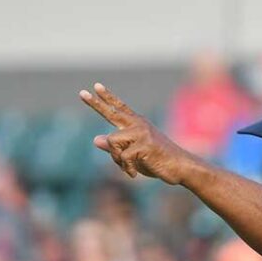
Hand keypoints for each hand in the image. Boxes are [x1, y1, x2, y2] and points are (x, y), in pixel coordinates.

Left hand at [79, 83, 193, 182]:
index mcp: (137, 124)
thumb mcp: (133, 155)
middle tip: (82, 93)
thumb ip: (115, 148)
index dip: (107, 98)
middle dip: (96, 104)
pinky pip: (123, 156)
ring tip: (129, 168)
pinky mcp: (145, 144)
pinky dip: (126, 168)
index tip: (95, 86)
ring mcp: (142, 133)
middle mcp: (138, 125)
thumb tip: (95, 139)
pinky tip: (134, 174)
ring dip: (117, 159)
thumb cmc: (157, 161)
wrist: (180, 167)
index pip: (120, 108)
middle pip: (112, 113)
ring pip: (113, 142)